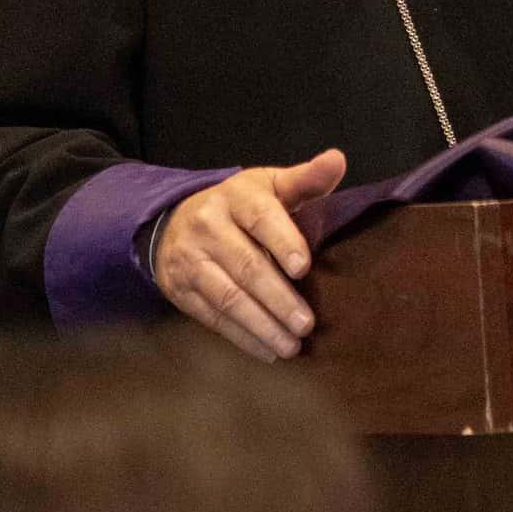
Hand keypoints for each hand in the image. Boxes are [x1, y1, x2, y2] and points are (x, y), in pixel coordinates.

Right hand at [153, 149, 346, 361]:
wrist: (175, 222)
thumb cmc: (241, 206)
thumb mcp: (270, 186)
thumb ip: (306, 179)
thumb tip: (338, 159)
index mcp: (236, 196)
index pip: (260, 217)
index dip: (282, 241)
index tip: (304, 267)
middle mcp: (208, 226)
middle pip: (245, 265)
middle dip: (277, 298)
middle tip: (306, 324)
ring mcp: (190, 260)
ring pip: (227, 297)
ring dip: (261, 325)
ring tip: (291, 346)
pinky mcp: (181, 290)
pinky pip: (212, 317)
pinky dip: (241, 337)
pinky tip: (267, 352)